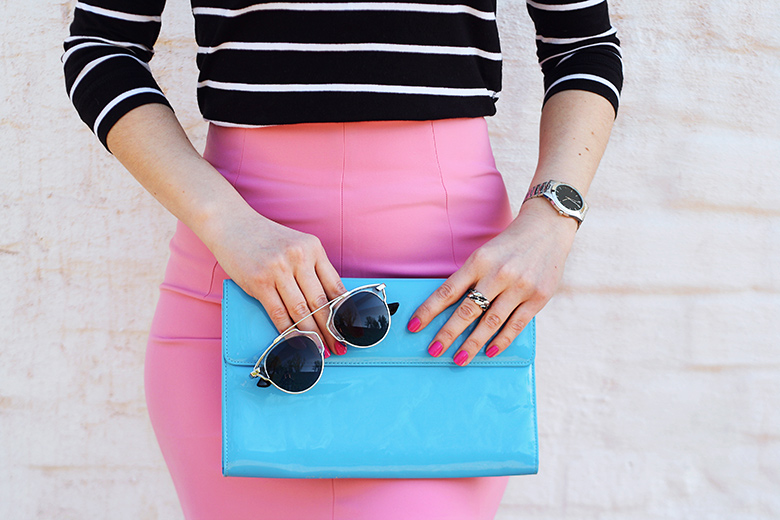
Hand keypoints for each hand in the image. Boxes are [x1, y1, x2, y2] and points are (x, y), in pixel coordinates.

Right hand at [204, 208, 347, 355]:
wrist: (231, 223)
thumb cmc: (265, 238)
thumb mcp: (296, 245)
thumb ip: (312, 269)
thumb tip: (328, 304)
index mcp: (314, 248)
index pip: (335, 286)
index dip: (344, 312)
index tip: (350, 330)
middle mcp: (299, 257)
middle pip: (321, 302)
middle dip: (331, 330)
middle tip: (339, 347)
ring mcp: (278, 269)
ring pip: (301, 311)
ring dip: (313, 336)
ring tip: (321, 351)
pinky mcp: (259, 282)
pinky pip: (278, 314)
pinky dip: (289, 332)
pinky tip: (297, 343)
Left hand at [407, 198, 577, 365]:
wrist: (547, 229)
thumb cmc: (508, 245)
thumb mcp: (484, 254)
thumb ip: (470, 278)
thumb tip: (447, 308)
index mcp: (479, 261)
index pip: (448, 290)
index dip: (429, 310)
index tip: (414, 326)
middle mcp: (498, 274)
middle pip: (467, 310)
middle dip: (448, 333)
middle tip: (434, 350)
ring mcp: (520, 287)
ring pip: (491, 322)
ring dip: (472, 344)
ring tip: (459, 359)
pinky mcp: (538, 297)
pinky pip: (516, 325)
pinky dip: (502, 341)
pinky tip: (489, 352)